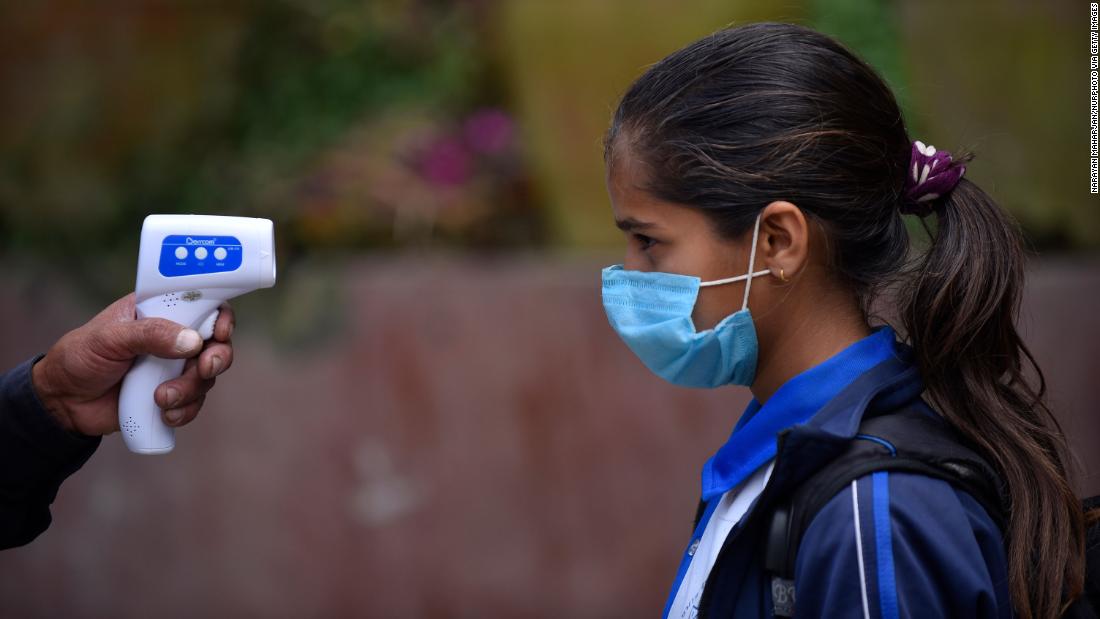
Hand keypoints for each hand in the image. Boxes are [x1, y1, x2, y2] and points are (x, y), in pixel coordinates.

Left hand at [30, 293, 234, 435]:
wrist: (64, 402)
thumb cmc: (80, 357)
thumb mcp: (109, 337)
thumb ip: (150, 334)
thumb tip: (192, 341)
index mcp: (160, 311)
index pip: (203, 304)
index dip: (220, 316)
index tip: (220, 331)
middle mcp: (174, 337)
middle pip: (217, 343)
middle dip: (217, 358)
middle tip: (204, 368)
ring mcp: (175, 367)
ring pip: (207, 377)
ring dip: (190, 390)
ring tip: (160, 398)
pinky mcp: (173, 395)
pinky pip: (195, 403)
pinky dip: (185, 410)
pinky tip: (163, 413)